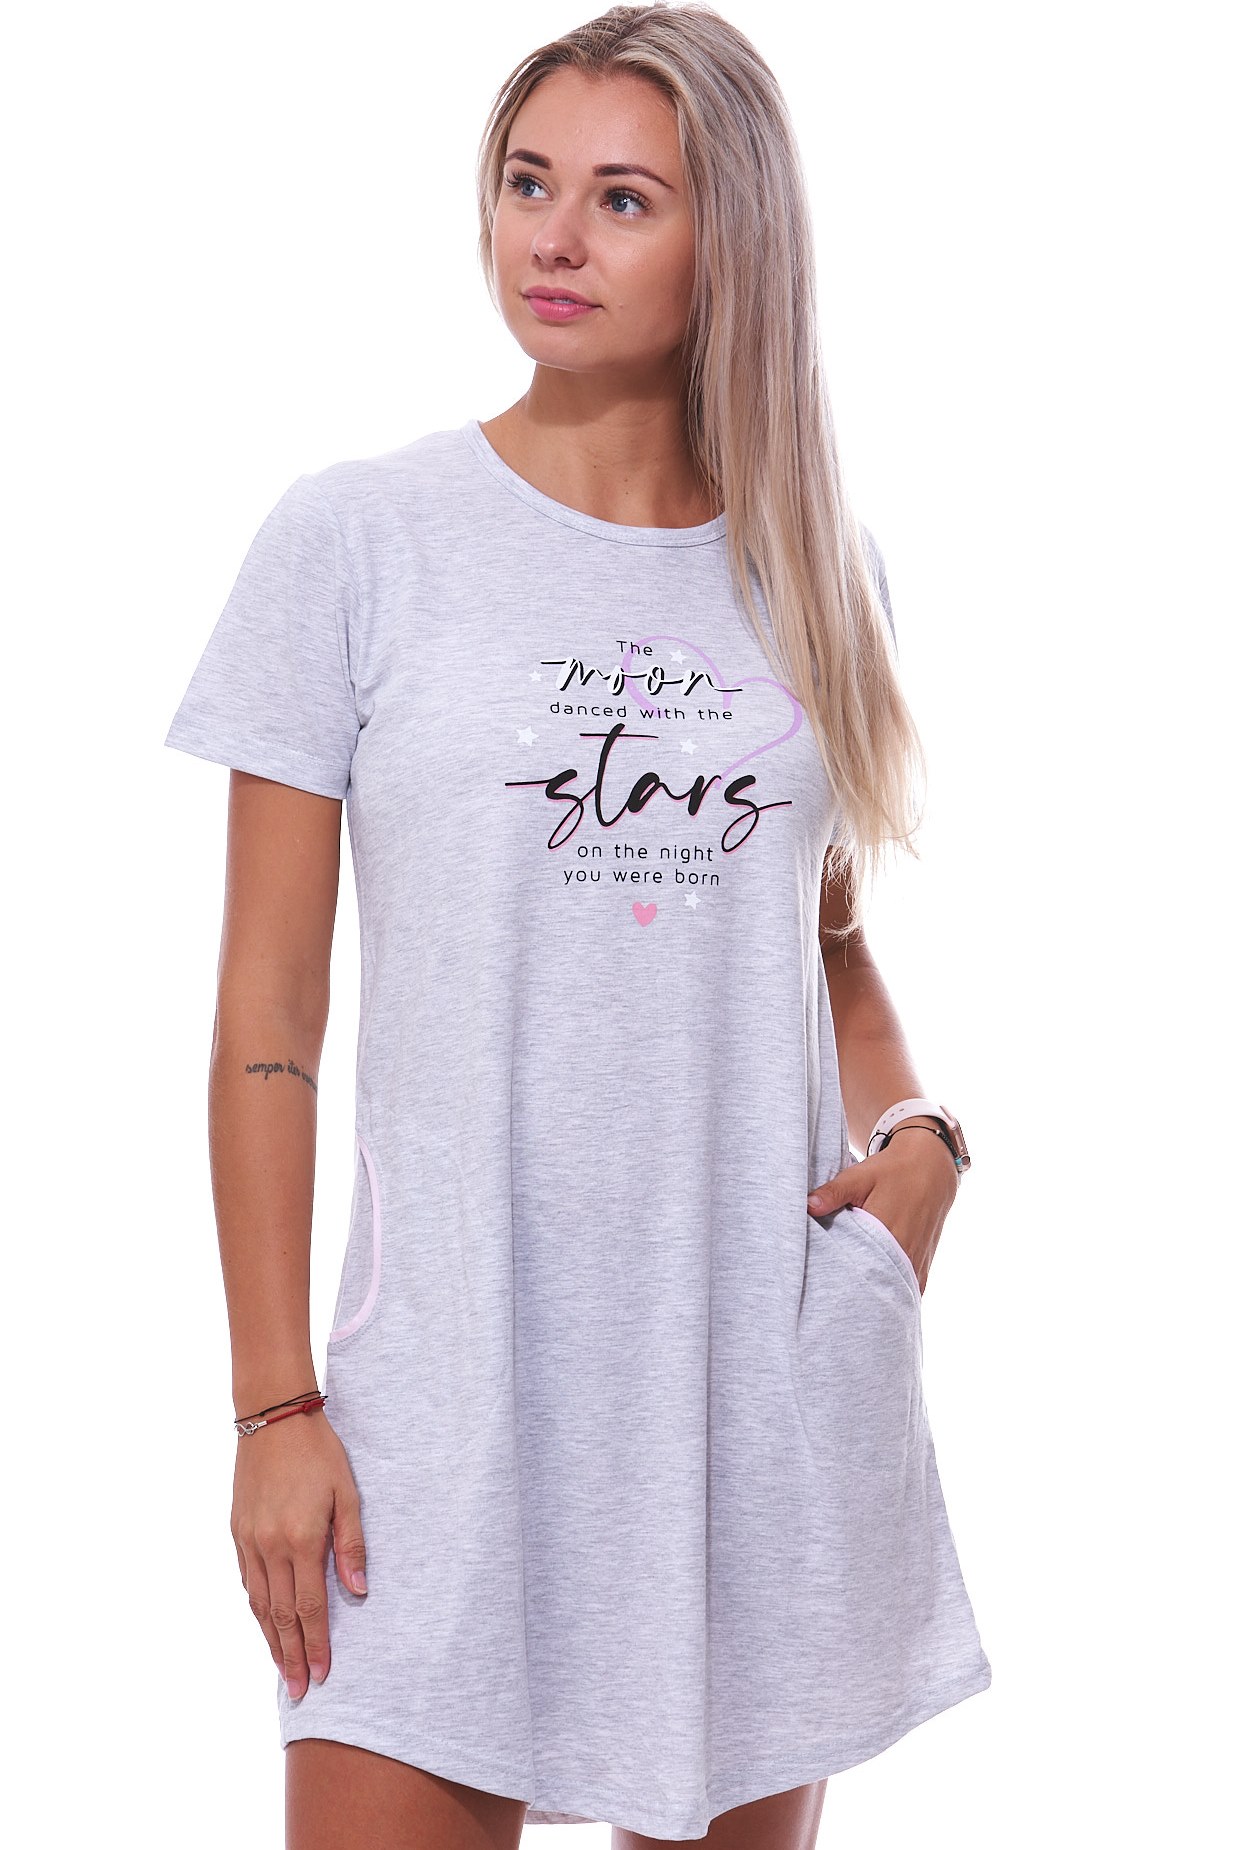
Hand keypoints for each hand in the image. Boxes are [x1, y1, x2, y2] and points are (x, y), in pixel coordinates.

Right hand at [230, 1408, 367, 1699]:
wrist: (273, 1419)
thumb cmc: (319, 1453)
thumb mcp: (348, 1493)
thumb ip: (352, 1545)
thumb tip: (359, 1592)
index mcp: (302, 1540)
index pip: (310, 1608)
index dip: (317, 1645)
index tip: (323, 1676)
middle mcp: (271, 1547)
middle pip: (282, 1616)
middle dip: (292, 1656)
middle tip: (299, 1691)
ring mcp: (249, 1541)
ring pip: (260, 1604)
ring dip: (272, 1640)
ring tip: (282, 1670)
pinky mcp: (237, 1531)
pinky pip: (247, 1581)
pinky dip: (257, 1609)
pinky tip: (265, 1623)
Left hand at [807, 1126, 959, 1294]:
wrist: (931, 1169)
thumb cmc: (892, 1171)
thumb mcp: (860, 1177)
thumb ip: (834, 1193)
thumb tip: (807, 1207)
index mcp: (887, 1232)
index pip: (859, 1267)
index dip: (840, 1275)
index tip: (823, 1280)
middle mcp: (905, 1252)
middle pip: (875, 1283)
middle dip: (855, 1289)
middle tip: (833, 1292)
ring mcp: (917, 1262)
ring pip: (893, 1289)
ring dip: (875, 1291)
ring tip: (853, 1294)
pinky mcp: (924, 1265)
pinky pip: (908, 1289)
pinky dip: (892, 1291)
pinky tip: (876, 1290)